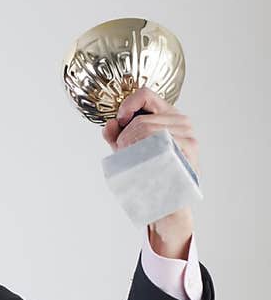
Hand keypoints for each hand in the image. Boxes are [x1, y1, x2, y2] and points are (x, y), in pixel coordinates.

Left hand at [103, 88, 197, 256]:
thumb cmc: (149, 175)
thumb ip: (117, 136)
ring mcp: (188, 136)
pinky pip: (159, 142)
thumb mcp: (129, 152)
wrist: (166, 204)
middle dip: (125, 136)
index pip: (145, 94)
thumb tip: (109, 125)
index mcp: (169, 115)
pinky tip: (143, 163)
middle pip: (142, 118)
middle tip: (124, 152)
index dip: (127, 106)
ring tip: (132, 160)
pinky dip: (143, 152)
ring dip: (132, 145)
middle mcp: (182, 121)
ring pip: (148, 128)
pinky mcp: (188, 151)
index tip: (119, 123)